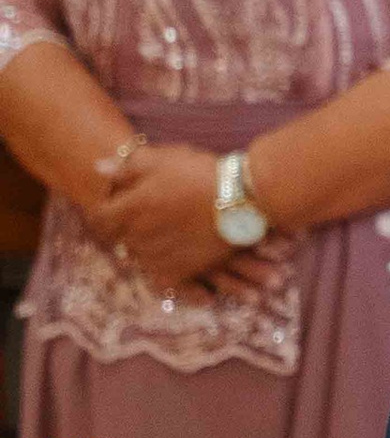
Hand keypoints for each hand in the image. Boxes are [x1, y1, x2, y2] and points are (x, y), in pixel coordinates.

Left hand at [98, 142, 229, 286]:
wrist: (242, 199)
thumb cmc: (202, 174)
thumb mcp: (162, 160)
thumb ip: (127, 167)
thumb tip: (98, 169)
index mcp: (131, 207)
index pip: (98, 218)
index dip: (104, 211)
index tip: (116, 206)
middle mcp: (138, 235)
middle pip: (117, 237)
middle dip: (126, 227)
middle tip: (148, 216)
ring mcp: (158, 256)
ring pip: (137, 256)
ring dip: (144, 246)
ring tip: (167, 232)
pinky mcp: (179, 272)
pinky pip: (158, 276)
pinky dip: (162, 268)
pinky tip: (174, 255)